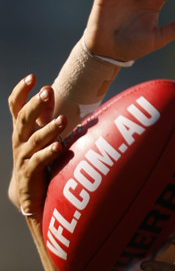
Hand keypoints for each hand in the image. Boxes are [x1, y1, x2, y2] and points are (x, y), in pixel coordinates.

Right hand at [9, 76, 64, 217]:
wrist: (29, 193)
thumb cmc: (37, 158)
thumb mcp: (39, 134)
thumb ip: (44, 113)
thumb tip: (48, 87)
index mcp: (20, 129)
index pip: (15, 106)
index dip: (21, 91)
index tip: (31, 77)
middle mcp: (19, 140)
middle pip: (24, 119)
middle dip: (36, 105)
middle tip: (47, 92)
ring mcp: (23, 157)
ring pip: (35, 140)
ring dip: (49, 129)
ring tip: (63, 120)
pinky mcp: (30, 173)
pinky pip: (39, 162)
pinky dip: (49, 154)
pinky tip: (60, 148)